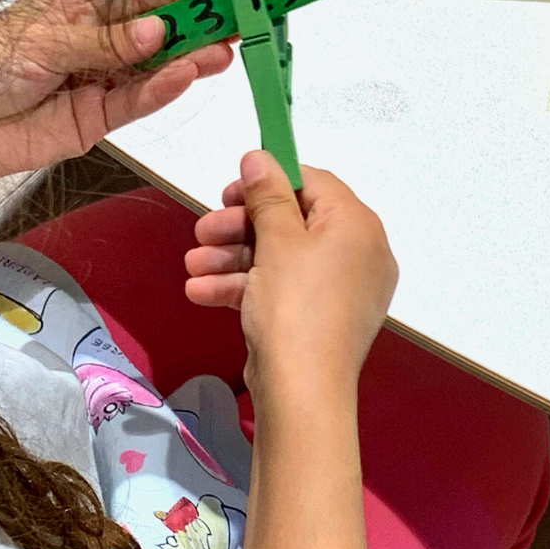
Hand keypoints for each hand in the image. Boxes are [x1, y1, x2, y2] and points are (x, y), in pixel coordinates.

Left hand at [0, 0, 232, 205]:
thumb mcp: (42, 42)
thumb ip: (103, 41)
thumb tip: (155, 32)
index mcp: (78, 6)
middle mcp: (95, 41)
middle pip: (156, 32)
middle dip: (197, 27)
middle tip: (238, 25)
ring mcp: (99, 80)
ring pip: (155, 68)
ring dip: (189, 60)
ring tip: (224, 52)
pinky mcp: (98, 119)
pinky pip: (137, 102)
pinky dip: (163, 90)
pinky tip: (187, 76)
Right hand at [185, 152, 397, 402]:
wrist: (302, 393)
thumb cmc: (294, 304)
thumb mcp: (276, 241)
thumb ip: (267, 194)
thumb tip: (259, 155)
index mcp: (357, 226)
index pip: (314, 184)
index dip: (269, 181)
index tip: (229, 189)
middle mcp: (356, 254)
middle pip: (291, 221)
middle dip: (239, 226)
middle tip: (202, 230)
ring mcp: (338, 290)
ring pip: (279, 257)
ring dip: (231, 257)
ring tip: (191, 265)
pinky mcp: (318, 318)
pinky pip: (281, 288)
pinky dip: (244, 287)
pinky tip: (200, 292)